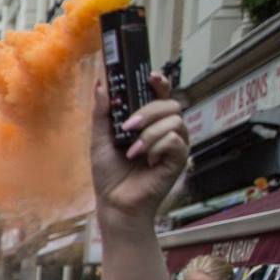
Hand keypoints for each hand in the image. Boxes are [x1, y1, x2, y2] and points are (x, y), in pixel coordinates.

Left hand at [90, 72, 188, 218]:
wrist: (114, 202)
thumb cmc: (109, 173)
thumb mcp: (100, 139)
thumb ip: (102, 113)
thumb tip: (101, 84)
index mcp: (148, 122)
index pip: (160, 94)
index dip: (160, 82)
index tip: (151, 76)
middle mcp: (164, 129)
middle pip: (170, 104)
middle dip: (149, 111)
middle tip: (128, 126)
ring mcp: (174, 144)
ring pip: (175, 121)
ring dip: (150, 133)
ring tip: (132, 150)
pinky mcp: (179, 159)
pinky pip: (176, 141)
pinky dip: (157, 147)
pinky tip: (146, 160)